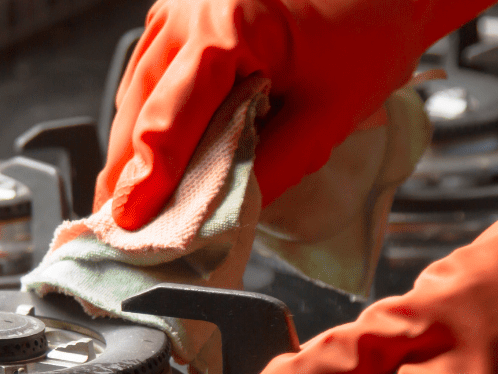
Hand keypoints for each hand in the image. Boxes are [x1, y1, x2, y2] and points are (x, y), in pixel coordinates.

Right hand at [97, 0, 497, 229]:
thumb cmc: (370, 31)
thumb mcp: (329, 114)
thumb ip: (273, 167)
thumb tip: (219, 213)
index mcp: (228, 27)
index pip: (169, 121)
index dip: (147, 181)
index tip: (130, 225)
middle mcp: (190, 9)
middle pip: (139, 109)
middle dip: (129, 172)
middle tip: (126, 228)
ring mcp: (179, 5)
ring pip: (135, 93)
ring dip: (133, 147)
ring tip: (138, 201)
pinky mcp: (181, 12)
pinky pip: (149, 74)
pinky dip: (150, 117)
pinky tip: (158, 155)